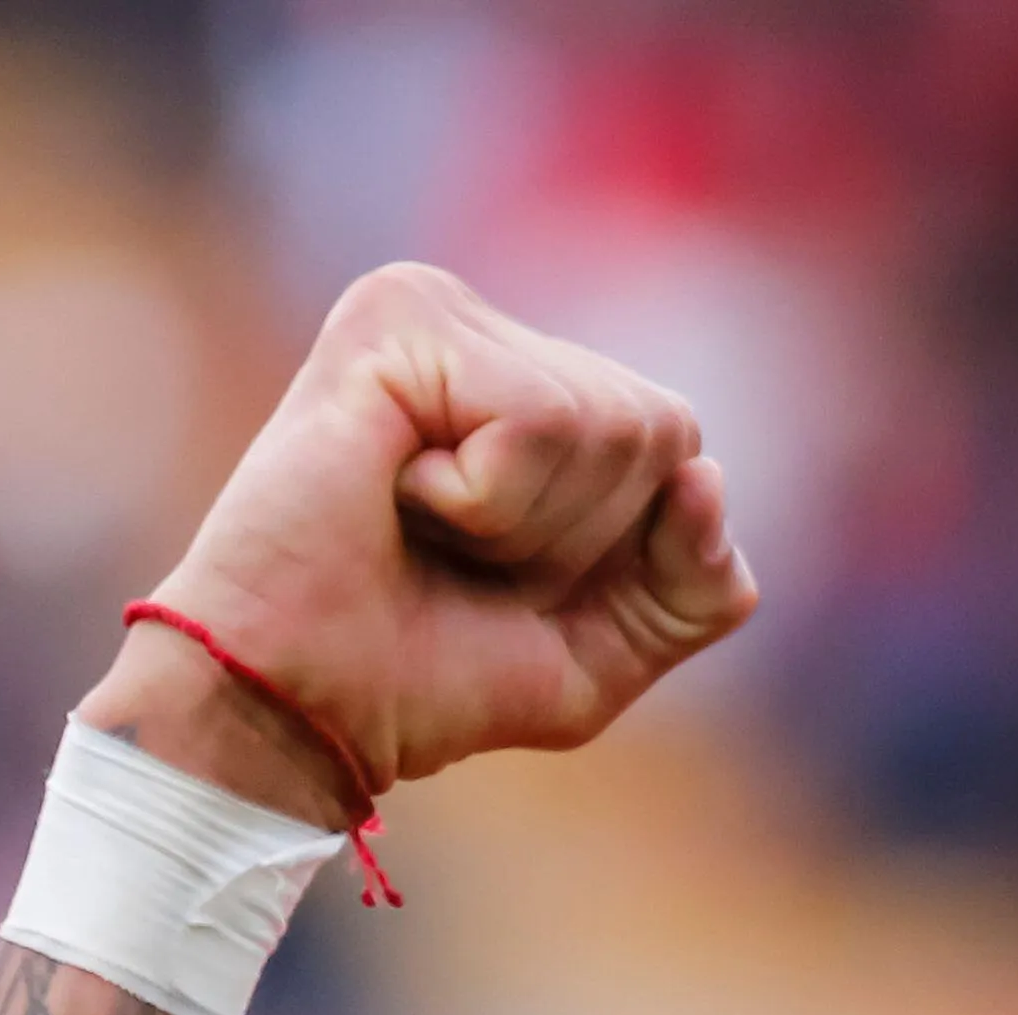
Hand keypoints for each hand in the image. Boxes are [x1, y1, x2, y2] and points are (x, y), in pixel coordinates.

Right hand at [80, 263, 752, 821]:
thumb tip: (707, 476)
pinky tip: (398, 492)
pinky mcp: (396, 317)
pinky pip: (541, 419)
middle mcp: (486, 330)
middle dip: (583, 533)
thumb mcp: (613, 646)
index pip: (681, 447)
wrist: (310, 700)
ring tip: (423, 524)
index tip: (510, 575)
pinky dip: (488, 498)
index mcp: (534, 386)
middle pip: (663, 428)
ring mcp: (438, 310)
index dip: (625, 549)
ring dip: (528, 521)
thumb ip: (700, 581)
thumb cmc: (439, 674)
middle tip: (460, 553)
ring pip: (610, 423)